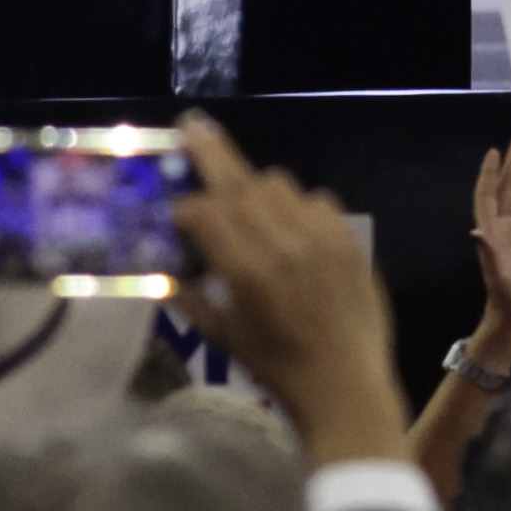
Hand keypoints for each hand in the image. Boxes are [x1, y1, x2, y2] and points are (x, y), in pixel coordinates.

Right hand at [170, 113, 408, 466]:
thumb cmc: (276, 368)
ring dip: (255, 188)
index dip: (184, 206)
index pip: (204, 211)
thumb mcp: (222, 335)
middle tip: (192, 126)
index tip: (174, 212)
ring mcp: (323, 236)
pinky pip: (318, 200)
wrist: (345, 384)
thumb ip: (189, 295)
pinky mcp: (350, 238)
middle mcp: (285, 243)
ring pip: (280, 184)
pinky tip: (289, 227)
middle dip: (211, 153)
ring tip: (244, 206)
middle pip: (241, 180)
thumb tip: (160, 268)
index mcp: (247, 270)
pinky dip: (297, 205)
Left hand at [472, 141, 510, 360]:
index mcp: (492, 233)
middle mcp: (499, 229)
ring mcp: (510, 235)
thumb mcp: (499, 276)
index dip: (490, 175)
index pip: (488, 196)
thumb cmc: (507, 298)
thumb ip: (490, 254)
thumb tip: (476, 230)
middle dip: (508, 168)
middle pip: (502, 191)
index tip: (495, 152)